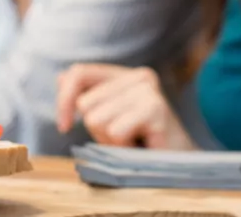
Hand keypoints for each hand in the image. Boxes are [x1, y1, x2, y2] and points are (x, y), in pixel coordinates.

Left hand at [57, 64, 194, 149]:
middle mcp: (139, 76)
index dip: (64, 100)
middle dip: (96, 130)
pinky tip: (141, 147)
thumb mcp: (108, 117)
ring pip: (97, 119)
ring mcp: (148, 92)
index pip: (79, 73)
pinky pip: (115, 132)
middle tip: (124, 138)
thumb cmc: (140, 143)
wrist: (179, 167)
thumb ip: (88, 96)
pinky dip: (122, 147)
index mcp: (125, 74)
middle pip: (86, 103)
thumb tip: (61, 76)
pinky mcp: (156, 110)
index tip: (64, 127)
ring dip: (110, 141)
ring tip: (133, 142)